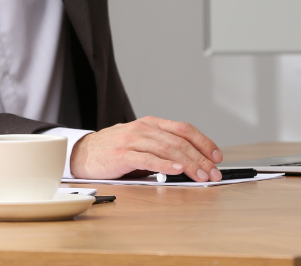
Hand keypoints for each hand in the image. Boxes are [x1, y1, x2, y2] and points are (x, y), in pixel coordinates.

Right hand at [69, 116, 223, 181]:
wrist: (83, 153)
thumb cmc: (114, 150)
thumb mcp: (141, 143)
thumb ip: (161, 148)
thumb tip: (191, 163)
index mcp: (151, 124)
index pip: (184, 129)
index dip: (204, 142)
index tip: (217, 156)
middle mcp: (144, 129)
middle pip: (180, 141)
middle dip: (201, 158)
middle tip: (214, 173)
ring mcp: (133, 140)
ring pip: (168, 150)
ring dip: (189, 164)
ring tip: (201, 176)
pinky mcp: (122, 155)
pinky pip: (148, 159)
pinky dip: (165, 166)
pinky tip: (177, 172)